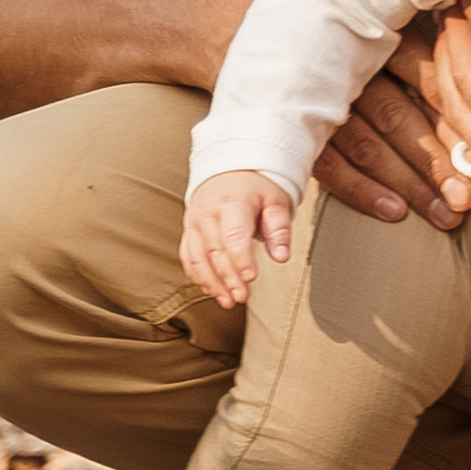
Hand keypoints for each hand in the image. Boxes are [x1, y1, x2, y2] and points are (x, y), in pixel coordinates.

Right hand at [182, 171, 293, 305]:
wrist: (229, 169)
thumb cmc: (256, 188)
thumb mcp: (276, 201)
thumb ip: (279, 229)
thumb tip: (282, 257)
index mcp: (232, 202)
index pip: (233, 235)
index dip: (241, 260)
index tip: (251, 279)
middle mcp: (208, 212)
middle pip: (215, 250)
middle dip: (228, 277)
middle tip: (242, 297)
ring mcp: (195, 221)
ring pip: (197, 257)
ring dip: (211, 282)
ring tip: (228, 301)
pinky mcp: (189, 230)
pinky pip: (188, 256)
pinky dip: (198, 276)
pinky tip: (212, 289)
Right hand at [309, 9, 470, 233]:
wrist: (293, 33)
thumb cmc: (369, 42)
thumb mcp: (406, 33)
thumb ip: (445, 55)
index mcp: (383, 39)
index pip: (425, 81)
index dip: (453, 122)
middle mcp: (352, 69)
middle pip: (398, 119)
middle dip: (435, 163)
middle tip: (465, 200)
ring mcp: (323, 101)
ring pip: (369, 147)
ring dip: (408, 185)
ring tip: (444, 216)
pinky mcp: (301, 130)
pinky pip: (331, 166)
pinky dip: (361, 191)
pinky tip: (394, 213)